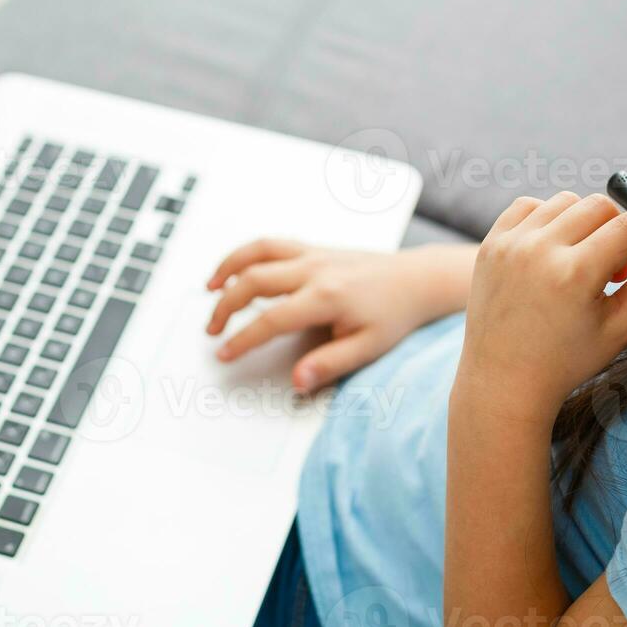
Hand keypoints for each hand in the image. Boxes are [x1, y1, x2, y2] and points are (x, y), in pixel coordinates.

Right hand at [206, 239, 477, 391]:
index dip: (242, 339)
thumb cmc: (395, 315)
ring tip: (210, 289)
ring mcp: (312, 254)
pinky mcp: (314, 248)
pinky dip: (247, 254)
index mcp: (325, 297)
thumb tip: (296, 383)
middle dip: (225, 306)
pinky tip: (236, 270)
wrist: (417, 280)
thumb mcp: (368, 348)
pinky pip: (272, 244)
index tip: (224, 354)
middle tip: (212, 329)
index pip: (270, 320)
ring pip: (257, 252)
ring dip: (228, 267)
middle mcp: (314, 270)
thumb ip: (328, 364)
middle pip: (253, 280)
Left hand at [456, 192, 626, 422]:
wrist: (503, 378)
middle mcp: (538, 251)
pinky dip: (548, 218)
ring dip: (584, 222)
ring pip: (565, 201)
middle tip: (614, 271)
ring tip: (582, 263)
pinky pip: (527, 206)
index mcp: (574, 275)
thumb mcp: (621, 328)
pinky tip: (554, 250)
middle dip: (619, 228)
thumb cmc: (566, 359)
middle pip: (599, 206)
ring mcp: (509, 245)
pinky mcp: (490, 244)